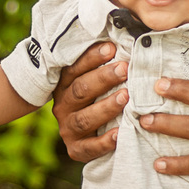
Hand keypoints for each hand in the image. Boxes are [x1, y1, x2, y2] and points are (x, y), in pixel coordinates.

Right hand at [53, 42, 127, 161]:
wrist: (88, 138)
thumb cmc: (98, 100)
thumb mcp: (94, 81)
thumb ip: (104, 64)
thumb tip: (122, 39)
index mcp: (64, 85)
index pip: (75, 69)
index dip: (92, 57)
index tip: (112, 47)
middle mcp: (63, 106)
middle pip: (80, 90)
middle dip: (103, 78)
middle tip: (124, 68)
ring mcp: (68, 129)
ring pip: (85, 118)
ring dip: (106, 107)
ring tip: (126, 96)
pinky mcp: (76, 150)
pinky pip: (89, 147)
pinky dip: (104, 142)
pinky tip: (119, 134)